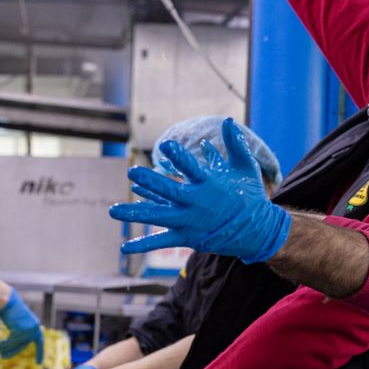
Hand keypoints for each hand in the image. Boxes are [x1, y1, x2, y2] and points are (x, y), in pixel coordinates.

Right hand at [0, 289, 43, 362]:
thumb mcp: (19, 322)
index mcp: (36, 326)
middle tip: (3, 357)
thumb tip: (16, 345)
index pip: (39, 342)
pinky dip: (4, 344)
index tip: (39, 363)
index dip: (39, 353)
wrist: (8, 300)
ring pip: (16, 344)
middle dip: (12, 351)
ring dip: (5, 348)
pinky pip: (11, 341)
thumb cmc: (11, 309)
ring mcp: (27, 330)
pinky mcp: (20, 331)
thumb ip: (21, 332)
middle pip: (23, 345)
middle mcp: (34, 328)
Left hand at [109, 118, 290, 263]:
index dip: (180, 157)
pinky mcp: (186, 237)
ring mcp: (189, 222)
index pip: (192, 168)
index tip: (167, 146)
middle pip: (169, 191)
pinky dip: (142, 245)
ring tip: (112, 211)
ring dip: (134, 214)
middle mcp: (196, 203)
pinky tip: (124, 248)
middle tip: (132, 172)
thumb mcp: (245, 168)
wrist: (256, 231)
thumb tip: (228, 120)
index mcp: (209, 184)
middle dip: (150, 182)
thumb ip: (235, 144)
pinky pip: (160, 241)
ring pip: (157, 217)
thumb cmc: (250, 196)